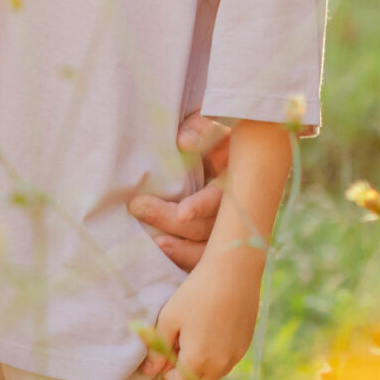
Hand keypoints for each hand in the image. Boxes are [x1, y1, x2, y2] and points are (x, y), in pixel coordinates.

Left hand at [127, 115, 230, 269]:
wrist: (214, 144)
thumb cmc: (210, 131)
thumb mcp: (213, 121)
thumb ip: (202, 129)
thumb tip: (184, 142)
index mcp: (239, 178)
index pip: (225, 197)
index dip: (204, 206)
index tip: (182, 213)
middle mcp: (236, 207)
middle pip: (211, 228)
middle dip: (174, 223)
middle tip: (140, 209)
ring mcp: (225, 227)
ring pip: (208, 251)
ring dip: (180, 249)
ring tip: (152, 241)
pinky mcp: (210, 239)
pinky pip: (200, 258)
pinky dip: (181, 258)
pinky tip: (158, 254)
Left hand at [138, 247, 262, 379]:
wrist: (233, 272)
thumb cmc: (195, 293)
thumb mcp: (169, 319)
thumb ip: (157, 349)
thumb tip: (148, 370)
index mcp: (199, 360)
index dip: (169, 375)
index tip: (166, 353)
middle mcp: (221, 364)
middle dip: (186, 375)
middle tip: (179, 347)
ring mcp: (236, 355)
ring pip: (215, 375)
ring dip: (202, 366)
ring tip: (195, 334)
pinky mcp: (246, 345)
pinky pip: (228, 361)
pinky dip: (217, 355)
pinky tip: (211, 328)